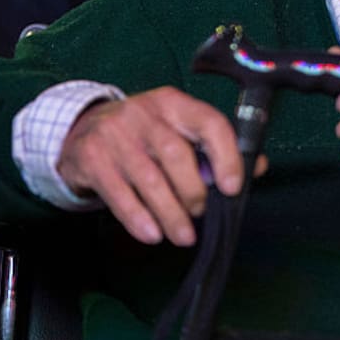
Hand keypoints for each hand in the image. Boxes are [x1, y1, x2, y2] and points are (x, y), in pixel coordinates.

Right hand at [58, 87, 252, 245]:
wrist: (81, 128)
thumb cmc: (144, 134)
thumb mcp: (178, 129)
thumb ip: (216, 147)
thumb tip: (258, 167)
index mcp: (174, 104)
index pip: (208, 123)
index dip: (226, 156)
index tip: (233, 187)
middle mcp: (144, 114)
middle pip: (176, 155)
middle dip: (193, 191)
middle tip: (200, 212)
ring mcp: (114, 135)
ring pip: (149, 179)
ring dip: (170, 213)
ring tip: (184, 235)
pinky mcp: (91, 159)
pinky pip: (119, 194)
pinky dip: (139, 219)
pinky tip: (153, 234)